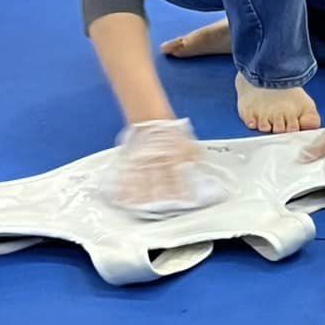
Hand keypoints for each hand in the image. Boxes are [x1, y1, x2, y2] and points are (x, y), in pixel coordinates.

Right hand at [104, 118, 227, 218]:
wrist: (151, 117)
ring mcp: (144, 159)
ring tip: (141, 208)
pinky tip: (122, 198)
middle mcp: (159, 160)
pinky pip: (127, 174)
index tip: (186, 201)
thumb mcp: (188, 142)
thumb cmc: (170, 131)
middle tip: (163, 208)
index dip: (183, 189)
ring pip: (143, 180)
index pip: (180, 176)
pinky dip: (124, 187)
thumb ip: (194, 155)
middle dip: (163, 195)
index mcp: (174, 156)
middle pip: (161, 180)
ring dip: (142, 195)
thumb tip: (202, 167)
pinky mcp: (131, 158)